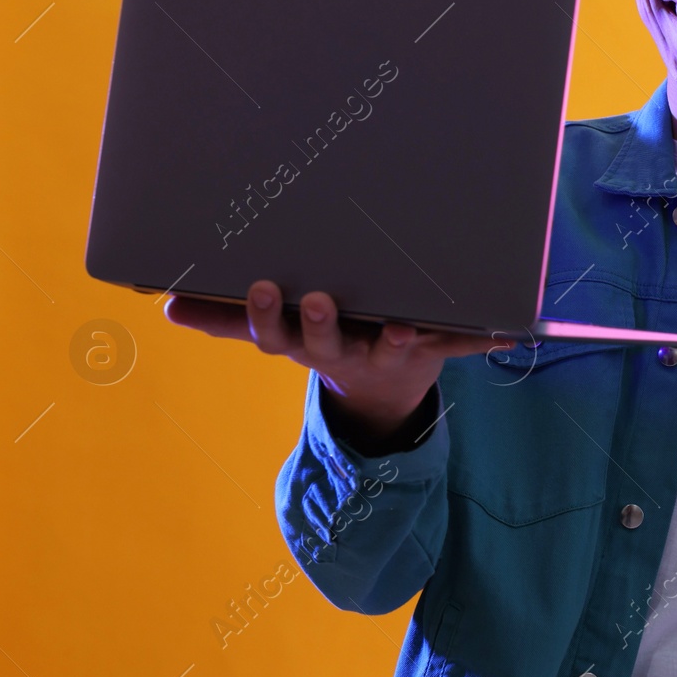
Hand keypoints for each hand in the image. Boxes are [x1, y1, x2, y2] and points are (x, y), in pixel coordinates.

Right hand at [164, 281, 499, 452]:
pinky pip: (459, 346)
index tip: (261, 284)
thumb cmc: (326, 338)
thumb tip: (166, 306)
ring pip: (391, 345)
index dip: (265, 314)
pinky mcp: (433, 351)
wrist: (384, 391)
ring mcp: (388, 353)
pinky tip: (510, 333)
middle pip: (324, 342)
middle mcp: (343, 351)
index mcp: (304, 341)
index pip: (274, 332)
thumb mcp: (278, 330)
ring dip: (399, 336)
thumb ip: (226, 317)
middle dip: (318, 322)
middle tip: (317, 299)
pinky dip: (483, 339)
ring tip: (403, 326)